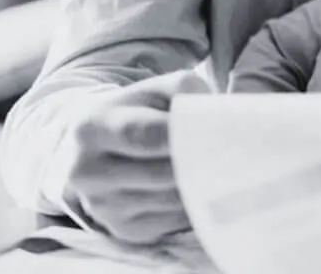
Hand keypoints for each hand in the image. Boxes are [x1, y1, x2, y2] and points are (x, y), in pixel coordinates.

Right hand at [51, 69, 207, 244]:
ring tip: (222, 168)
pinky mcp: (122, 230)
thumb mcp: (150, 91)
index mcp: (92, 128)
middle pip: (161, 173)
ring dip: (201, 187)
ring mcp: (102, 207)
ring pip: (171, 200)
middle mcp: (88, 172)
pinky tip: (200, 188)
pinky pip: (172, 221)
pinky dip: (193, 206)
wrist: (87, 150)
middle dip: (200, 163)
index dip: (186, 136)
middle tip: (233, 153)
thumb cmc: (132, 114)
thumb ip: (183, 91)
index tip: (218, 132)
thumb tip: (217, 116)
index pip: (147, 135)